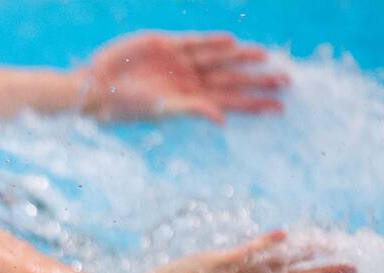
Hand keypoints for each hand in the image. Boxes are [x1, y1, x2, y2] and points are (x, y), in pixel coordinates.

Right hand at [80, 32, 288, 123]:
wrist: (96, 86)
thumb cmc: (125, 106)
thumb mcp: (163, 110)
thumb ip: (193, 111)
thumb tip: (223, 120)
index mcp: (191, 101)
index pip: (232, 102)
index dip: (256, 103)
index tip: (281, 106)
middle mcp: (189, 82)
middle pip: (232, 80)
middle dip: (257, 80)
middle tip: (287, 80)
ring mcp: (179, 62)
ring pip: (218, 59)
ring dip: (241, 58)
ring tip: (266, 56)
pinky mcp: (165, 44)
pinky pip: (195, 42)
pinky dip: (213, 42)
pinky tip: (232, 41)